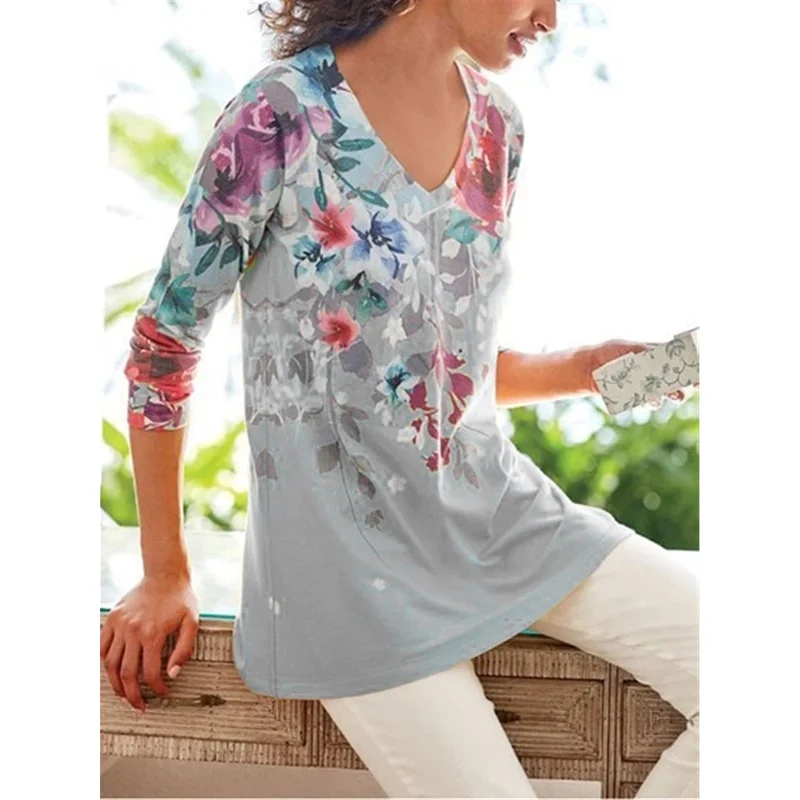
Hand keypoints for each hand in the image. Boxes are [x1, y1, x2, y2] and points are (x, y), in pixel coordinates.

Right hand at [100, 575, 198, 711]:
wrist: (165, 574)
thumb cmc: (180, 598)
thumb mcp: (192, 622)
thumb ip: (185, 649)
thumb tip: (173, 673)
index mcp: (152, 634)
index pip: (150, 673)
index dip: (155, 688)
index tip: (162, 693)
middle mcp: (132, 631)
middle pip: (126, 674)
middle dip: (132, 695)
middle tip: (139, 706)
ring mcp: (119, 625)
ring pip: (110, 664)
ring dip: (116, 684)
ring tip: (124, 694)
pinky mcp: (112, 618)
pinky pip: (101, 646)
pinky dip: (104, 661)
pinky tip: (112, 671)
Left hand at [575, 339, 697, 408]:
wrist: (590, 368)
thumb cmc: (612, 352)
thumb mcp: (631, 348)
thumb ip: (649, 352)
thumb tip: (666, 355)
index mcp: (657, 357)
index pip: (681, 361)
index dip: (693, 367)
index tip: (701, 372)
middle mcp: (655, 374)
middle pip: (678, 381)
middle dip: (687, 384)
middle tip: (694, 386)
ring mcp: (646, 388)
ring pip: (665, 394)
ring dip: (671, 394)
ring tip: (673, 394)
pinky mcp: (635, 399)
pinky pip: (647, 402)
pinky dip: (649, 400)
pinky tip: (646, 398)